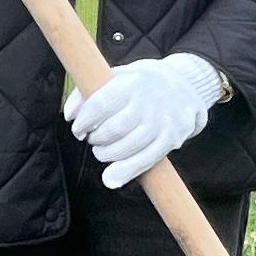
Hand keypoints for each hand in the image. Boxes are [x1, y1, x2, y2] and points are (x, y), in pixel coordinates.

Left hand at [66, 52, 226, 188]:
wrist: (186, 85)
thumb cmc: (141, 83)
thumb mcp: (117, 76)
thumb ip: (89, 92)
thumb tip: (69, 115)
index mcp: (132, 82)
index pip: (102, 103)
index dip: (84, 121)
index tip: (77, 128)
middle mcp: (150, 101)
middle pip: (115, 129)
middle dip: (96, 139)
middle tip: (93, 139)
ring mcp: (163, 121)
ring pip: (130, 146)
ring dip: (108, 155)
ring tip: (102, 151)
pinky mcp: (172, 139)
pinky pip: (147, 160)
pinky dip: (126, 172)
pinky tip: (111, 179)